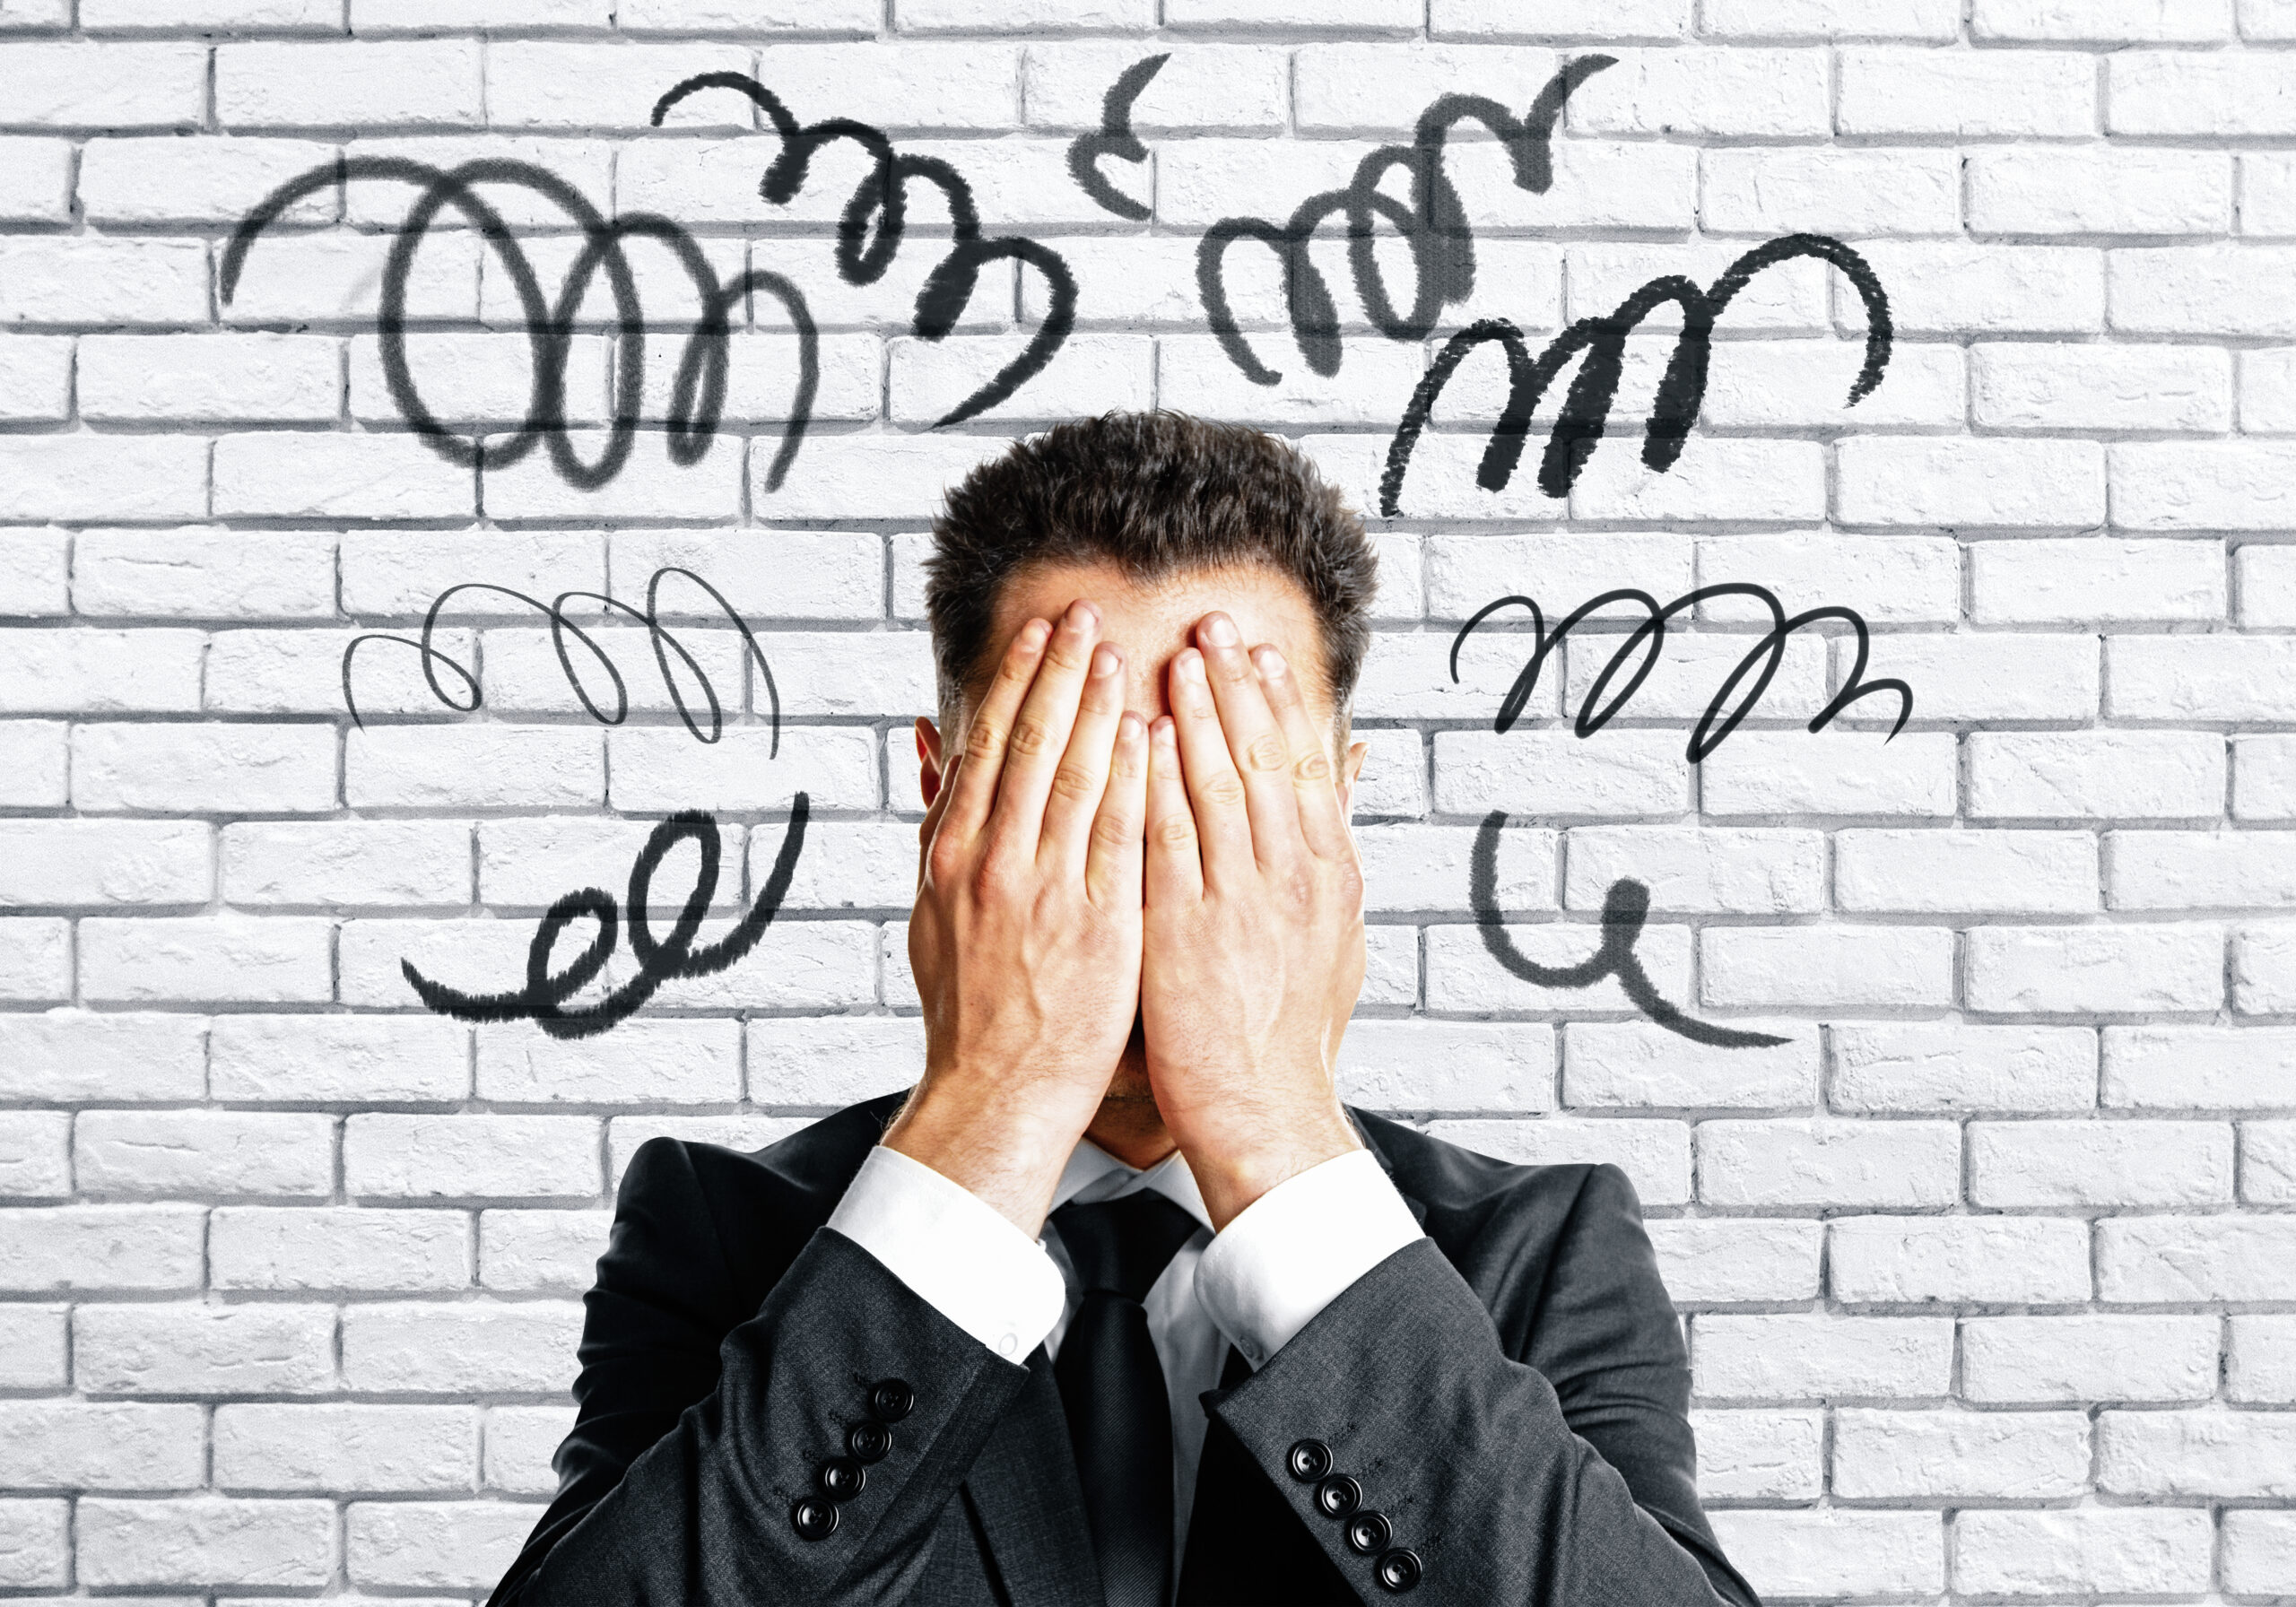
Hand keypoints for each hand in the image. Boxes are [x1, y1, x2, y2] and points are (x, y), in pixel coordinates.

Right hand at [885, 601, 1148, 1234]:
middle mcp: (993, 863)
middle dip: (1059, 673)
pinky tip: (1148, 733)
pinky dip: (1130, 778)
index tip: (1042, 634)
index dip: (1017, 682)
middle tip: (1085, 614)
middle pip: (1029, 745)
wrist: (995, 1090)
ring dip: (1097, 708)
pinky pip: (1118, 834)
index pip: (988, 746)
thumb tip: (935, 754)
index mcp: (954, 855)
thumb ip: (941, 830)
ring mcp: (1044, 891)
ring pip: (1073, 777)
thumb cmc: (970, 1007)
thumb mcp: (932, 913)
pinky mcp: (1097, 923)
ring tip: (1119, 652)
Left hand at [1140, 612, 1368, 1230]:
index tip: (1259, 649)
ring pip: (1220, 783)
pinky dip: (1160, 781)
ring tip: (1179, 654)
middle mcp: (1292, 874)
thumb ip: (1333, 846)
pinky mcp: (1188, 925)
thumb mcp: (1336, 932)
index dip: (1280, 701)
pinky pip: (1171, 837)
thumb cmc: (1291, 1027)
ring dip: (1199, 713)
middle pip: (1264, 756)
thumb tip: (1348, 776)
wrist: (1265, 1106)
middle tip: (1213, 622)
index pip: (1303, 765)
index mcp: (1327, 871)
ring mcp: (1241, 896)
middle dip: (1237, 684)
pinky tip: (1144, 735)